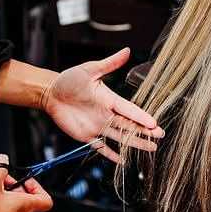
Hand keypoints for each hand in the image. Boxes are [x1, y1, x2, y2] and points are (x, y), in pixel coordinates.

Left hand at [43, 48, 164, 162]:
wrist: (50, 93)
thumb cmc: (69, 79)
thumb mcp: (89, 70)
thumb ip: (109, 64)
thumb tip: (127, 51)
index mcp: (109, 99)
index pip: (129, 110)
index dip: (141, 117)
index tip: (154, 123)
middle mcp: (107, 114)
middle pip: (129, 125)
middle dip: (145, 132)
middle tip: (160, 136)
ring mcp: (98, 126)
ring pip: (120, 137)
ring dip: (135, 143)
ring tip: (151, 148)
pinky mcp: (87, 136)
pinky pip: (101, 147)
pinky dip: (110, 154)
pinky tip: (122, 160)